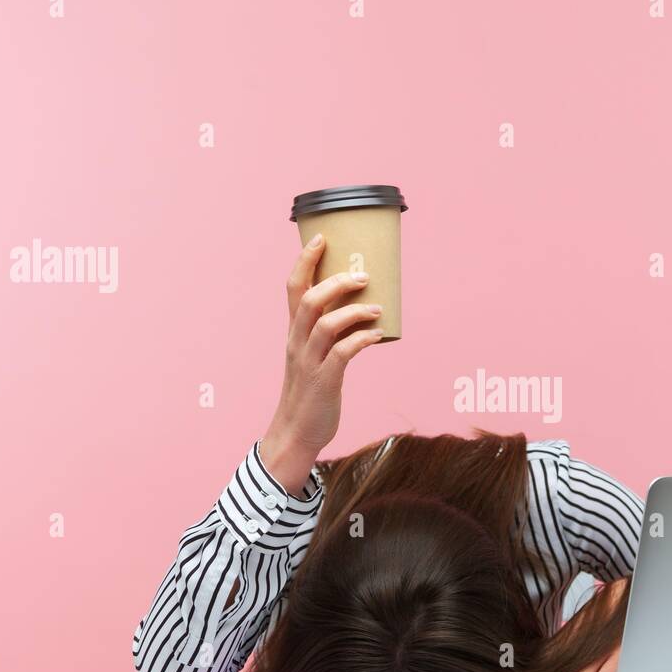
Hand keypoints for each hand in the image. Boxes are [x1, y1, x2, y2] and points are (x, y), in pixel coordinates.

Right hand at [259, 234, 384, 489]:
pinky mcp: (324, 381)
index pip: (293, 288)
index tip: (322, 237)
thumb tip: (363, 312)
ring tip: (377, 307)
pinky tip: (378, 334)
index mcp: (293, 333)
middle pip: (309, 300)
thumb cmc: (310, 393)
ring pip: (325, 324)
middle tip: (364, 275)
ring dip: (354, 310)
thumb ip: (330, 335)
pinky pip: (343, 353)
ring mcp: (309, 362)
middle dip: (336, 281)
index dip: (305, 261)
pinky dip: (362, 339)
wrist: (296, 433)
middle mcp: (297, 343)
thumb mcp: (313, 357)